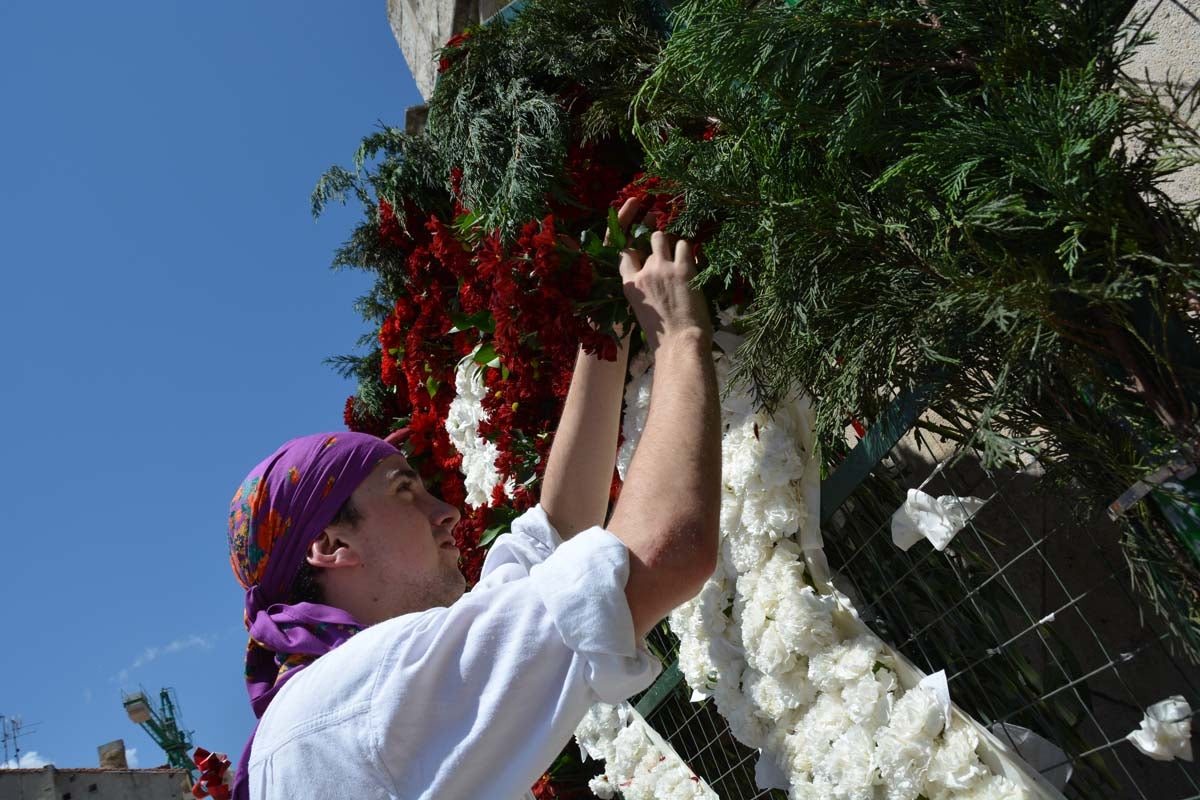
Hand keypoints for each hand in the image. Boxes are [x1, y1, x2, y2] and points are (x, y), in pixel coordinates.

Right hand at [618, 226, 710, 352]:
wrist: (680, 343)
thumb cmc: (663, 336)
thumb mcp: (642, 311)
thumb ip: (643, 292)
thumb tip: (652, 283)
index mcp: (630, 286)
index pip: (625, 255)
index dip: (636, 250)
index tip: (646, 255)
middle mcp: (644, 273)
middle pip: (648, 245)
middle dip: (658, 247)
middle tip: (669, 255)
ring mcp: (663, 268)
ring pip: (662, 237)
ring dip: (672, 243)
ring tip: (681, 254)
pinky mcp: (683, 269)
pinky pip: (684, 245)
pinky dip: (689, 251)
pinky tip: (693, 262)